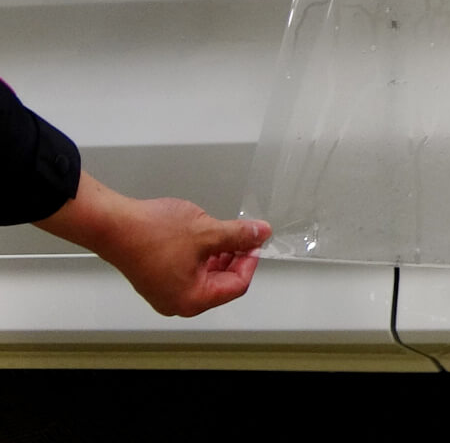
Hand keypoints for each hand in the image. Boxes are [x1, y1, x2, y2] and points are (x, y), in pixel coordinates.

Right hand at [34, 173, 271, 316]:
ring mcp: (164, 292)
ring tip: (220, 232)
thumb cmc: (151, 233)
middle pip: (221, 283)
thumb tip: (261, 234)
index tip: (254, 241)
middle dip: (234, 257)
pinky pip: (187, 271)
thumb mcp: (207, 231)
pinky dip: (199, 256)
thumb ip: (239, 235)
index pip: (237, 285)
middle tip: (241, 235)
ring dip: (217, 255)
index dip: (250, 260)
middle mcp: (177, 302)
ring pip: (204, 276)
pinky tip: (201, 236)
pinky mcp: (155, 279)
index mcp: (193, 299)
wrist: (111, 224)